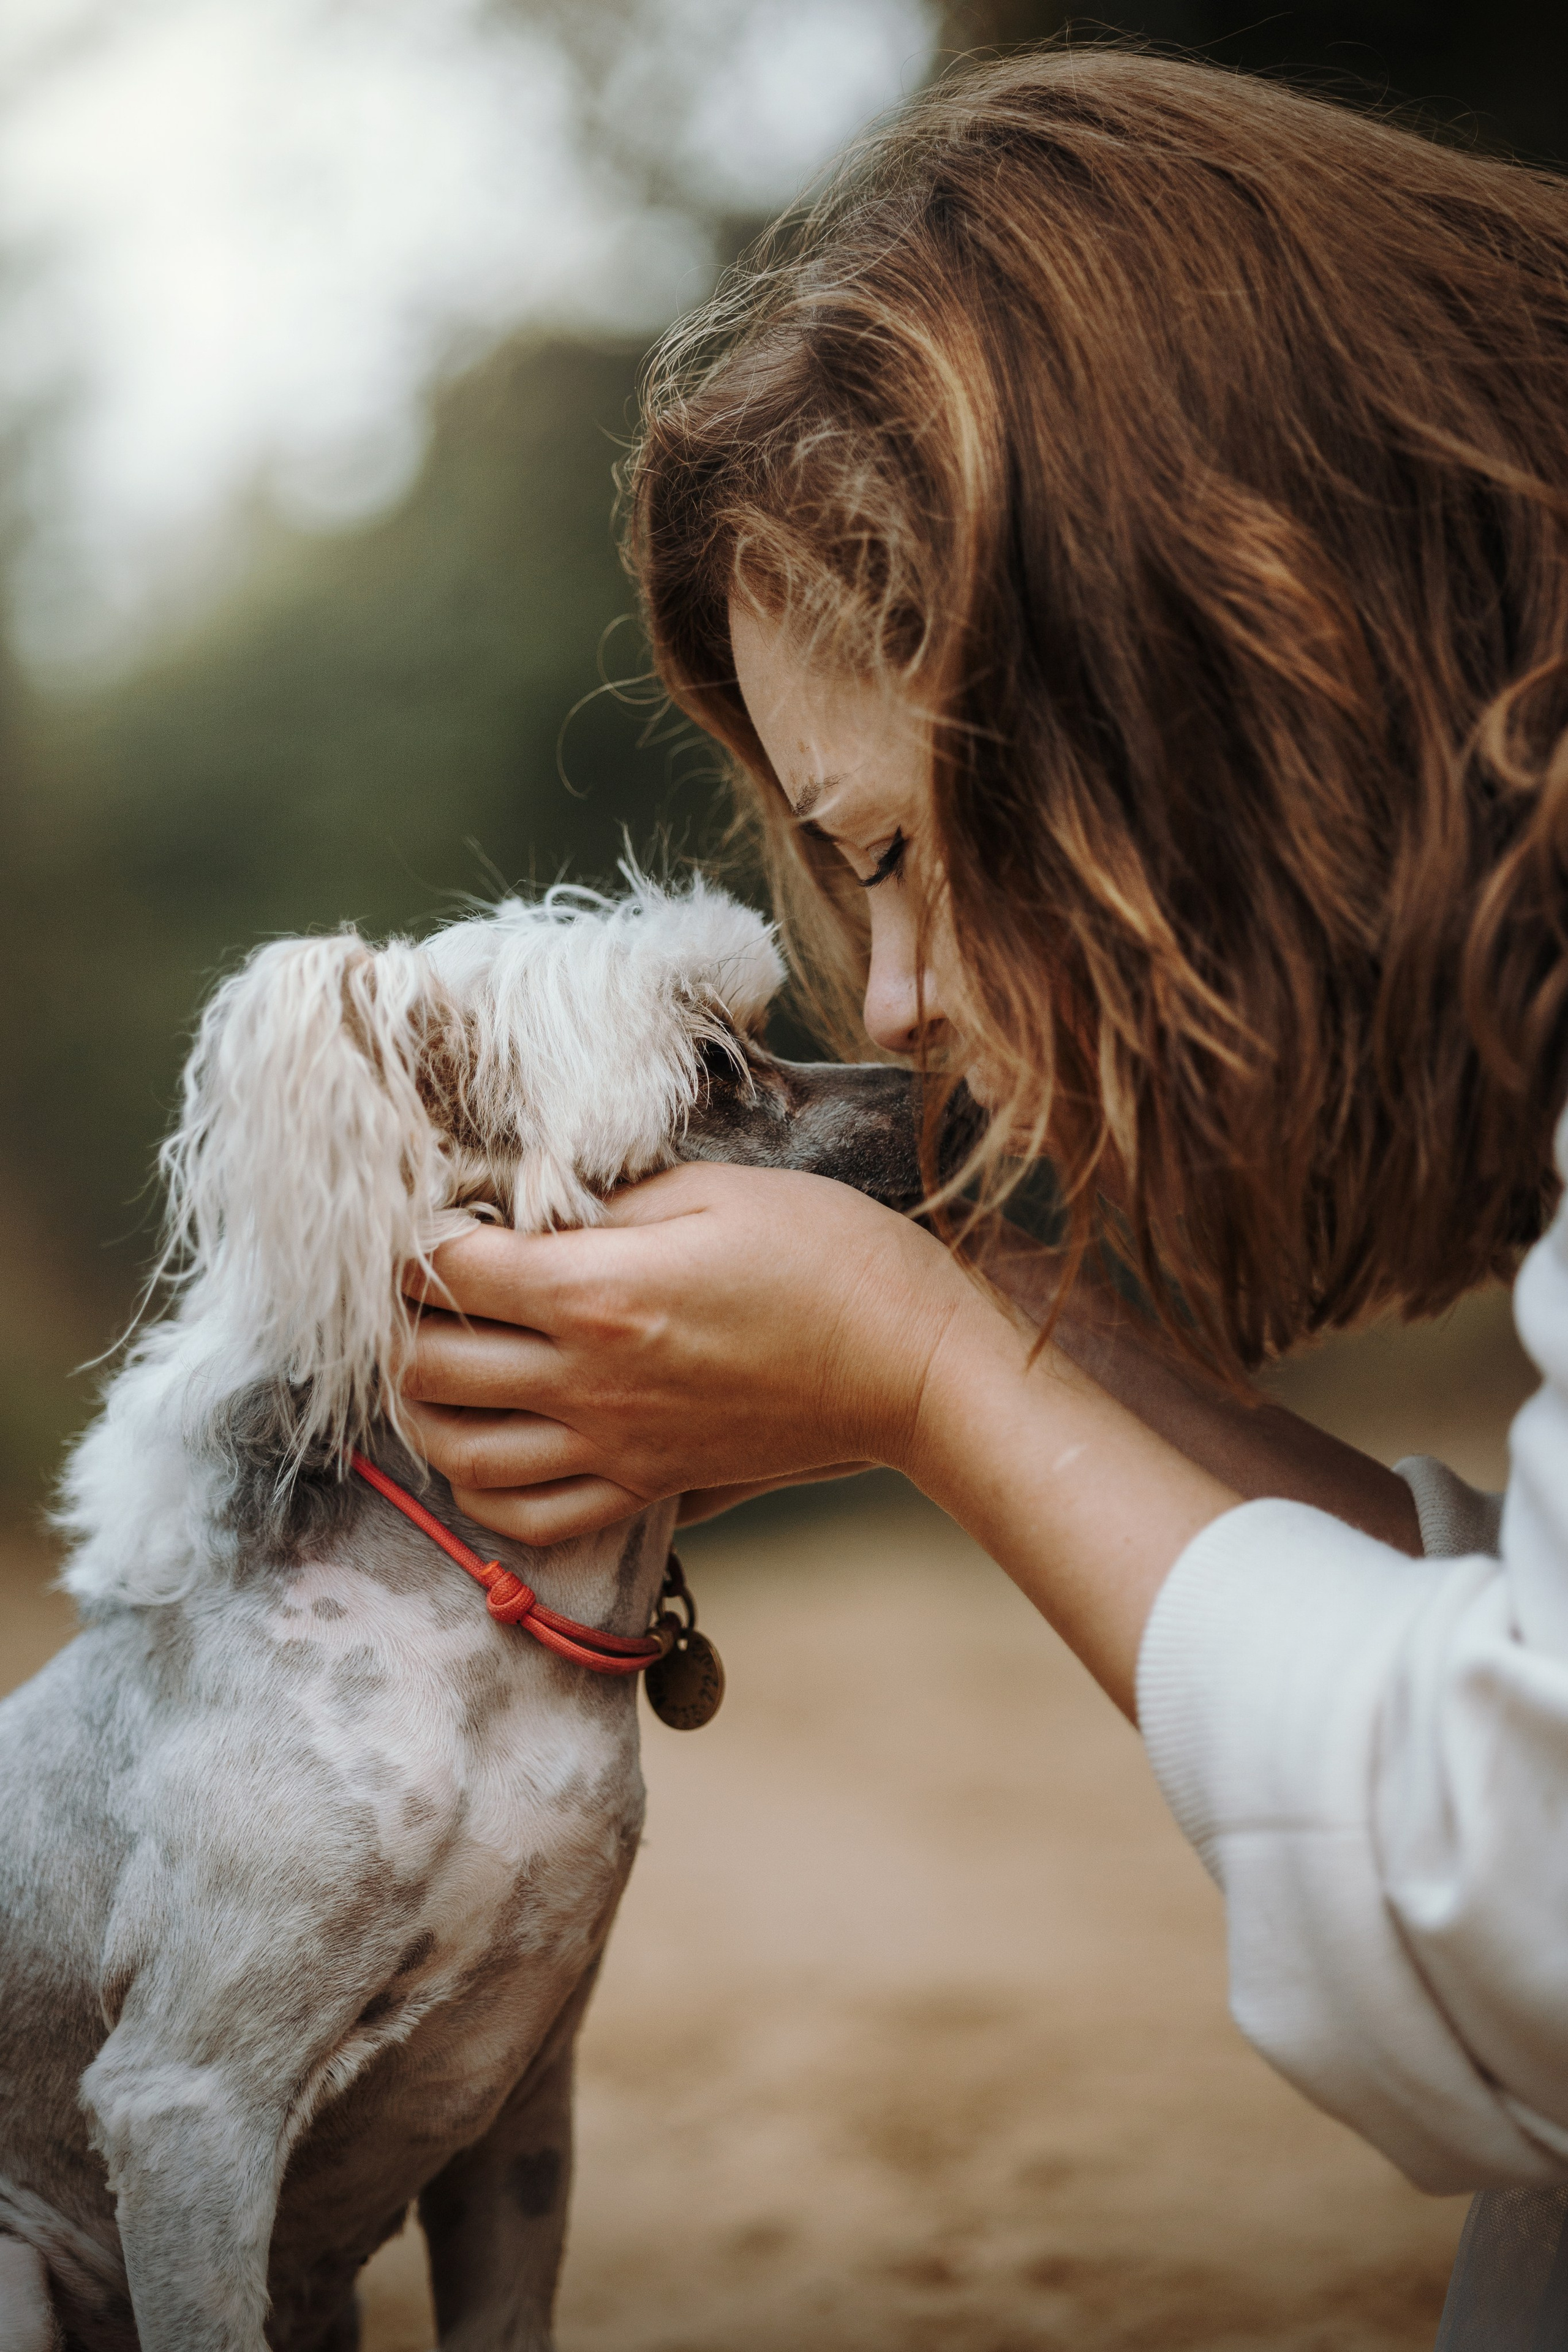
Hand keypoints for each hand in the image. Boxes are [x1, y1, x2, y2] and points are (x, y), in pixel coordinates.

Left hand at [401, 1162, 977, 1544]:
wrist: (911, 1362)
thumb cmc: (827, 1255)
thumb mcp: (712, 1188)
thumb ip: (603, 1197)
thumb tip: (521, 1202)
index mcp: (599, 1292)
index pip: (448, 1269)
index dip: (414, 1237)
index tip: (427, 1216)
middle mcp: (590, 1381)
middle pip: (428, 1364)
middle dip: (398, 1319)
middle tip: (413, 1286)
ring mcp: (615, 1446)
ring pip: (458, 1451)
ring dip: (421, 1406)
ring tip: (430, 1362)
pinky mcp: (647, 1485)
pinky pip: (527, 1516)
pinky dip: (480, 1488)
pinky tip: (480, 1445)